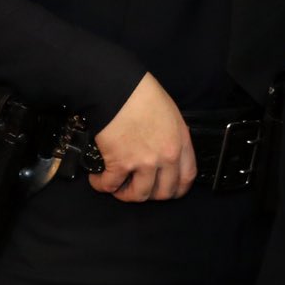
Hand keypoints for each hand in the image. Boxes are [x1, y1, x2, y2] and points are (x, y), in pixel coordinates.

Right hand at [90, 72, 195, 201]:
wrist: (118, 90)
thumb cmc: (142, 95)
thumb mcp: (170, 115)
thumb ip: (171, 138)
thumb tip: (163, 153)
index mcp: (181, 143)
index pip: (187, 177)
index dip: (176, 189)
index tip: (168, 191)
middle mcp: (166, 157)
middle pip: (163, 192)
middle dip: (149, 194)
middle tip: (137, 188)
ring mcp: (144, 162)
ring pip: (138, 195)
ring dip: (125, 194)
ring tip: (116, 186)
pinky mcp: (120, 163)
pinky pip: (111, 185)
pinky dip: (102, 185)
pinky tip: (98, 179)